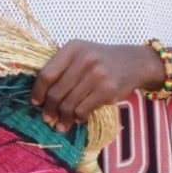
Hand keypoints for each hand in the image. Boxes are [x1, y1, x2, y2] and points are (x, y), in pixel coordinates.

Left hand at [30, 41, 164, 131]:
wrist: (135, 62)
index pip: (46, 74)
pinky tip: (78, 118)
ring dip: (63, 118)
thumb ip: (62, 67)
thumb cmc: (103, 60)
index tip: (36, 102)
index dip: (38, 92)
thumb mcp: (82, 54)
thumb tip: (41, 96)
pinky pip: (83, 110)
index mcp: (72, 48)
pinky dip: (78, 118)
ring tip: (62, 124)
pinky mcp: (107, 90)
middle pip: (56, 92)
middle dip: (49, 110)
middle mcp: (84, 59)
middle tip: (48, 118)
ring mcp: (96, 75)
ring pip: (69, 104)